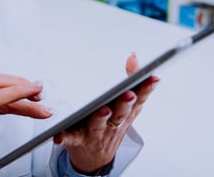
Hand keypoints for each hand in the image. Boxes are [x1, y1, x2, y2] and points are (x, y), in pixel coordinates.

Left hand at [54, 53, 158, 174]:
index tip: (153, 78)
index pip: (139, 99)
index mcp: (125, 113)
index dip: (147, 89)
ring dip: (100, 118)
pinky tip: (59, 135)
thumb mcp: (126, 104)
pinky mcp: (79, 140)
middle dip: (125, 103)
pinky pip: (72, 138)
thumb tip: (133, 56)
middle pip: (121, 113)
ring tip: (103, 110)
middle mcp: (113, 123)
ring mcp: (97, 133)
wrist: (96, 157)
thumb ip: (130, 78)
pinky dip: (66, 137)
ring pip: (99, 125)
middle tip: (128, 94)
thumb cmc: (112, 125)